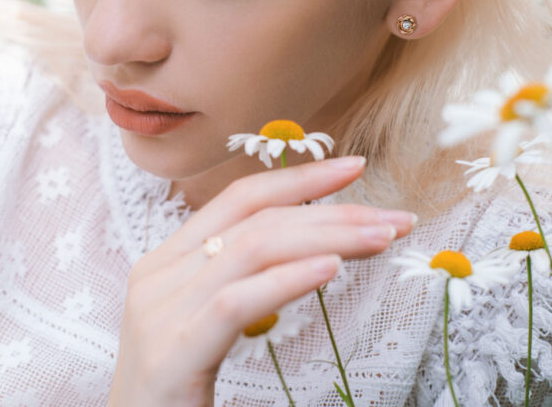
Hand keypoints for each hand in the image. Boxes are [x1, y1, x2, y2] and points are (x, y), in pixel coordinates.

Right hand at [107, 156, 414, 406]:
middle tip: (392, 217)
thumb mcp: (205, 317)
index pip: (241, 197)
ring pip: (253, 248)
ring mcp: (160, 308)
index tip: (353, 167)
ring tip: (381, 238)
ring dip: (326, 238)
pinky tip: (331, 269)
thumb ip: (239, 277)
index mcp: (170, 257)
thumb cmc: (177, 384)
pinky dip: (289, 279)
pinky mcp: (171, 351)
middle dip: (330, 210)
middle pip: (257, 218)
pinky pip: (238, 303)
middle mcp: (160, 271)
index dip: (298, 177)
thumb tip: (309, 248)